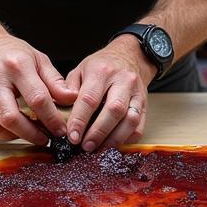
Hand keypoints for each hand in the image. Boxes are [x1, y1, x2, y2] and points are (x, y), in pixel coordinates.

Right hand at [0, 33, 75, 144]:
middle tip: (45, 138)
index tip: (60, 130)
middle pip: (11, 118)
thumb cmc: (12, 53)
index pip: (37, 98)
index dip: (51, 119)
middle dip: (32, 134)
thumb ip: (55, 81)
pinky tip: (14, 128)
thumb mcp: (38, 59)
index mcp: (16, 65)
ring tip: (29, 133)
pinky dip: (1, 133)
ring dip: (15, 136)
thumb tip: (72, 99)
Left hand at [65, 37, 152, 151]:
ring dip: (113, 139)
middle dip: (98, 132)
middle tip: (85, 146)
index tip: (72, 136)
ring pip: (130, 120)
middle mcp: (123, 81)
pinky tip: (113, 144)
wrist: (129, 57)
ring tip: (98, 149)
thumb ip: (69, 89)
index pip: (90, 98)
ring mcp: (137, 93)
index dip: (80, 120)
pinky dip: (126, 139)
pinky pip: (139, 126)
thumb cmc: (101, 66)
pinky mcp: (145, 105)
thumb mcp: (80, 69)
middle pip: (113, 110)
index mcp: (102, 71)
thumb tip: (60, 110)